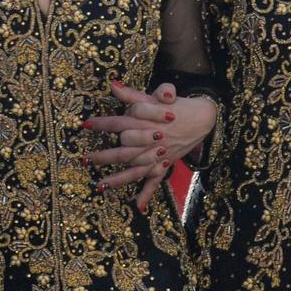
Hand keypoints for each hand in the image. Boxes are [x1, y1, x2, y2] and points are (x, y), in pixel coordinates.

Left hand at [85, 80, 217, 211]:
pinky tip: (138, 206)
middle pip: (126, 150)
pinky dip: (148, 193)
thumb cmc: (178, 106)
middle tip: (86, 160)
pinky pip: (156, 181)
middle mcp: (152, 140)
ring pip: (136, 169)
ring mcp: (159, 155)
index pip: (122, 122)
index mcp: (148, 121)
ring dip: (118, 179)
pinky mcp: (166, 164)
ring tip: (100, 185)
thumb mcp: (158, 95)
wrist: (204, 117)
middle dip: (105, 156)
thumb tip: (113, 85)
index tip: (86, 125)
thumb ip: (134, 94)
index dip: (103, 123)